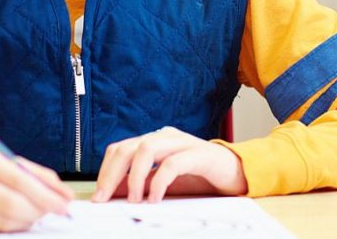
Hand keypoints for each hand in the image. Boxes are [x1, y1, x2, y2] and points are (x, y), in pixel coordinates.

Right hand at [0, 143, 73, 231]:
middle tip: (55, 213)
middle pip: (12, 204)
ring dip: (27, 222)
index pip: (20, 180)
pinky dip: (9, 227)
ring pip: (2, 221)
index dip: (46, 195)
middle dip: (39, 212)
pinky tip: (18, 221)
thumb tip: (63, 192)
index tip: (66, 204)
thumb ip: (33, 172)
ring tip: (38, 216)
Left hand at [92, 126, 247, 203]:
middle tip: (105, 198)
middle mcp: (166, 137)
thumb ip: (141, 183)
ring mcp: (183, 142)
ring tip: (134, 199)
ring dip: (134, 176)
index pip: (121, 148)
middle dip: (111, 174)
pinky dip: (159, 181)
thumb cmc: (201, 177)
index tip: (99, 195)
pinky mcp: (199, 154)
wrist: (237, 173)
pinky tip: (156, 198)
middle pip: (129, 147)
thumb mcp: (165, 183)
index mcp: (155, 141)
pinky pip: (173, 163)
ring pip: (147, 149)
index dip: (105, 170)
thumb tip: (113, 193)